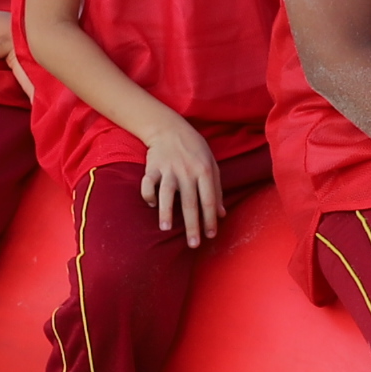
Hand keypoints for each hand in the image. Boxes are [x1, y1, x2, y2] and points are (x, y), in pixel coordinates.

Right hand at [137, 116, 224, 246]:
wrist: (170, 127)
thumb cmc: (194, 149)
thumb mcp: (211, 164)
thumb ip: (217, 189)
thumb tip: (222, 214)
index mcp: (204, 170)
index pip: (209, 200)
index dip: (210, 219)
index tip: (211, 236)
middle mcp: (187, 171)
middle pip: (190, 202)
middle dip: (192, 225)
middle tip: (193, 244)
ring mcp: (169, 169)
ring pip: (167, 193)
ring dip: (166, 212)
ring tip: (166, 229)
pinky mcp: (153, 166)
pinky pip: (148, 183)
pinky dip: (148, 195)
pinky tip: (151, 205)